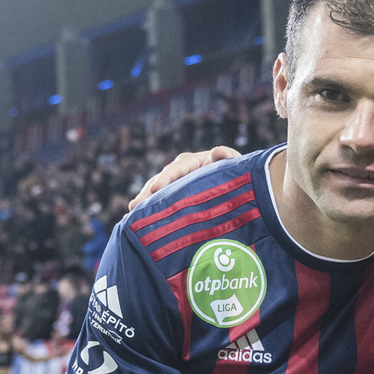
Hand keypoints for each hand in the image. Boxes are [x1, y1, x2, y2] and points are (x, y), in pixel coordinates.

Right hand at [129, 147, 243, 209]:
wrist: (241, 186)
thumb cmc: (238, 172)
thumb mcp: (235, 164)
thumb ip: (227, 157)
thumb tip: (217, 151)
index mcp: (193, 161)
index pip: (176, 168)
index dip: (165, 178)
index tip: (155, 189)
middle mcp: (181, 172)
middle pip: (161, 181)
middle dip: (147, 193)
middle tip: (134, 206)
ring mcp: (177, 185)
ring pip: (157, 193)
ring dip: (145, 203)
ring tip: (132, 215)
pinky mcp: (176, 198)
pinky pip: (162, 203)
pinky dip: (151, 211)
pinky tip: (140, 222)